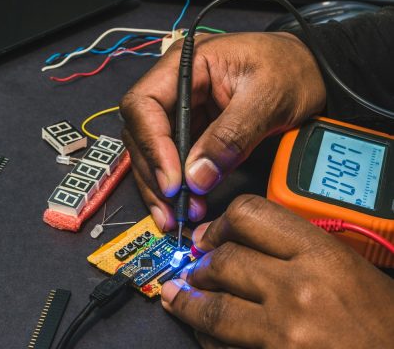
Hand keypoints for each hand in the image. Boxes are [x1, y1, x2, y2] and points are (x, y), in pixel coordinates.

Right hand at [120, 32, 325, 229]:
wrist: (313, 69)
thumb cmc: (291, 69)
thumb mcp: (266, 99)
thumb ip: (231, 136)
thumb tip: (196, 177)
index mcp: (186, 62)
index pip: (145, 103)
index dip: (152, 144)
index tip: (173, 181)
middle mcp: (176, 83)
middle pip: (141, 130)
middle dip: (153, 173)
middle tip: (173, 210)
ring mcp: (184, 105)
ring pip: (152, 148)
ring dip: (160, 185)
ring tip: (176, 217)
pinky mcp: (195, 126)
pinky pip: (174, 157)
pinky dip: (175, 184)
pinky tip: (183, 206)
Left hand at [160, 194, 393, 347]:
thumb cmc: (384, 326)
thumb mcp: (352, 270)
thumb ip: (302, 249)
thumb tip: (251, 241)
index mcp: (322, 255)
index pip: (249, 215)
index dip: (222, 222)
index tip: (212, 232)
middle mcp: (298, 291)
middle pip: (224, 260)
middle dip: (201, 263)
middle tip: (194, 266)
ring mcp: (283, 335)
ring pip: (214, 308)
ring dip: (189, 301)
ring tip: (179, 296)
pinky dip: (208, 340)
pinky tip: (204, 335)